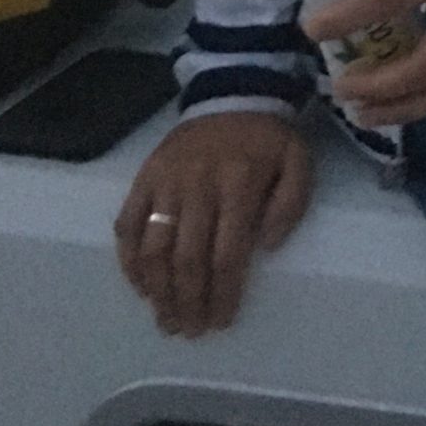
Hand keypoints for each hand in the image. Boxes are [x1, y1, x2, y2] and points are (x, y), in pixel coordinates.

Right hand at [115, 110, 311, 336]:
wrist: (231, 95)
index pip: (227, 252)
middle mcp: (198, 185)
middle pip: (187, 257)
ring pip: (153, 248)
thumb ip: (291, 204)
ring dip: (157, 291)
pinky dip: (129, 261)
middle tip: (190, 331)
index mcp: (240, 184)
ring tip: (166, 319)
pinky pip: (127, 225)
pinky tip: (140, 287)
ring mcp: (166, 182)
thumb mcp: (298, 162)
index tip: (221, 321)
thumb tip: (266, 247)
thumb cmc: (267, 139)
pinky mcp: (144, 178)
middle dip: (188, 302)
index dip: (222, 293)